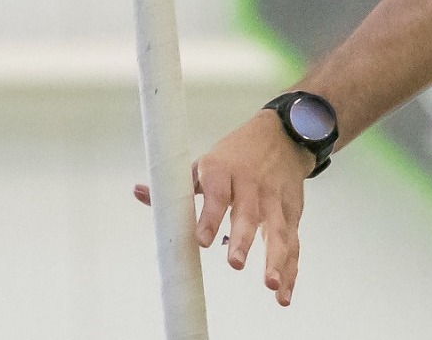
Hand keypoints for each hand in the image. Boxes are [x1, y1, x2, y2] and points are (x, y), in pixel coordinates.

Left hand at [132, 110, 313, 306]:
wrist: (282, 137)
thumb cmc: (236, 155)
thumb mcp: (205, 163)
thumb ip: (175, 184)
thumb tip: (139, 192)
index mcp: (225, 171)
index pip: (217, 194)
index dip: (210, 217)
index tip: (202, 241)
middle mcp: (252, 185)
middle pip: (249, 213)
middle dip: (243, 239)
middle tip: (234, 264)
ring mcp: (275, 200)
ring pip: (278, 231)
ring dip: (276, 259)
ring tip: (270, 285)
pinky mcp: (292, 213)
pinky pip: (292, 244)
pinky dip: (290, 270)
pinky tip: (282, 294)